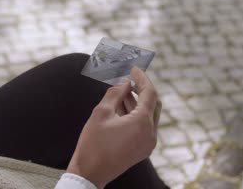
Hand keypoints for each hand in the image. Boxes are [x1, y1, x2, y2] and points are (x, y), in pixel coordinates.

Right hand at [67, 67, 160, 187]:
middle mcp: (150, 134)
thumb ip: (115, 94)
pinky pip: (143, 126)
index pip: (149, 94)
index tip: (134, 68)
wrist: (90, 173)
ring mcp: (148, 143)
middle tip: (128, 78)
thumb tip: (124, 83)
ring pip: (147, 115)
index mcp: (142, 124)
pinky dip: (134, 114)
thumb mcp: (101, 113)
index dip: (142, 78)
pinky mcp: (142, 149)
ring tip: (120, 91)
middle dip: (141, 89)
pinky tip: (120, 107)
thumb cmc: (93, 143)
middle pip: (153, 104)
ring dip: (136, 102)